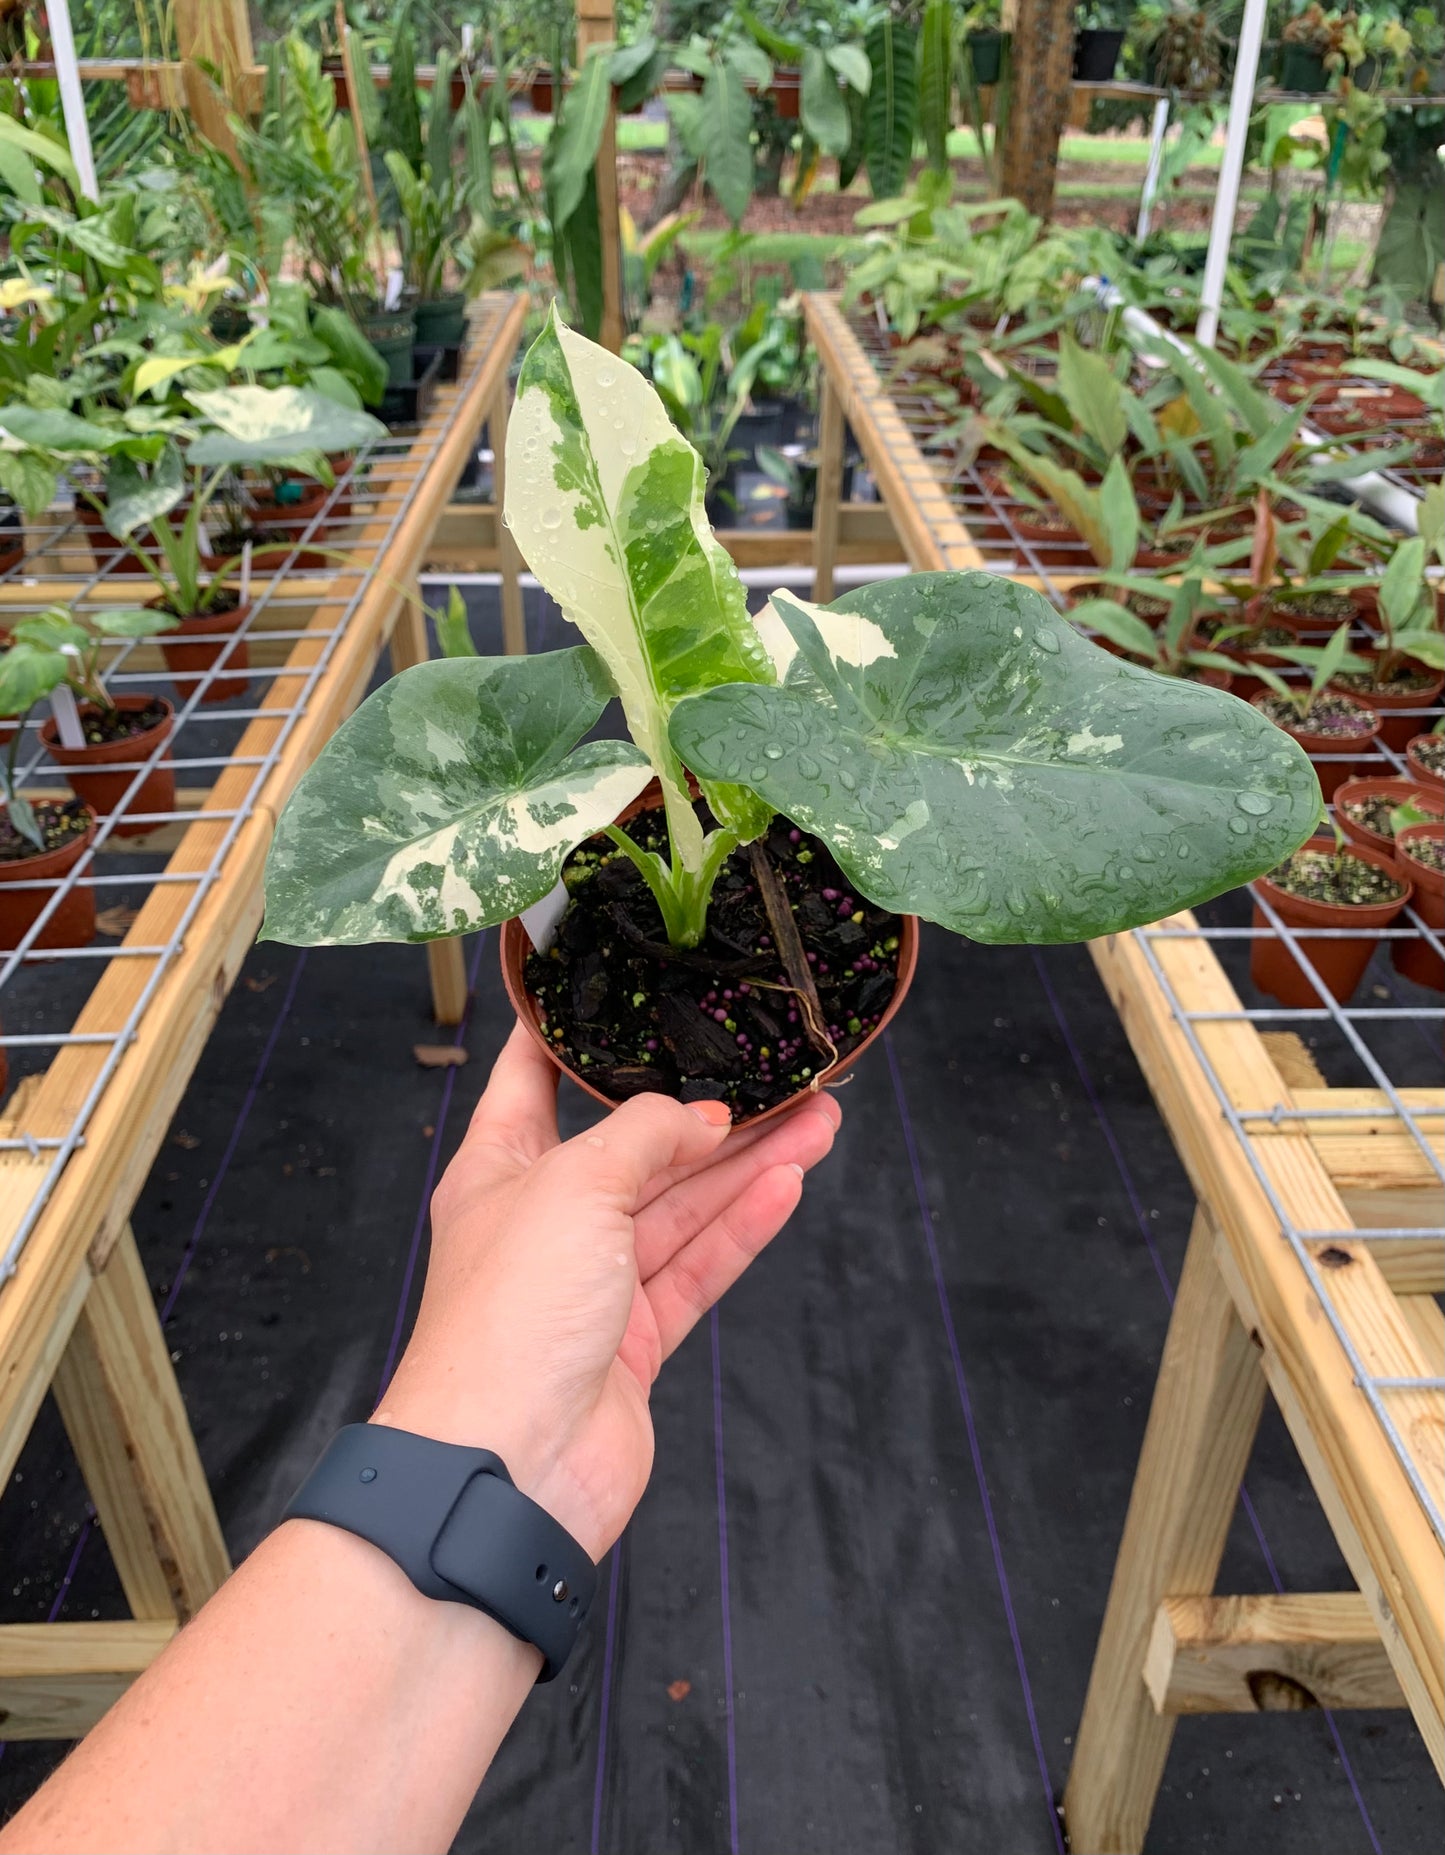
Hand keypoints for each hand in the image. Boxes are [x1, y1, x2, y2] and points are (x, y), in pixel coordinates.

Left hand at [377, 1025, 840, 1558]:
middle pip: (636, 1148)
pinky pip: (697, 1269)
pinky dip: (742, 1229)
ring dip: (747, 1167)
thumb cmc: (511, 1312)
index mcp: (499, 1169)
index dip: (570, 1033)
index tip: (615, 988)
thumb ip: (644, 1135)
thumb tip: (701, 1119)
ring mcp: (592, 1284)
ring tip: (819, 1121)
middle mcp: (545, 1219)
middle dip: (708, 1113)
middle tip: (779, 1076)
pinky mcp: (633, 1342)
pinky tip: (788, 1186)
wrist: (509, 1465)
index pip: (531, 1080)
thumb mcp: (573, 1185)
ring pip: (681, 1209)